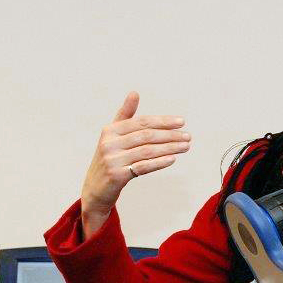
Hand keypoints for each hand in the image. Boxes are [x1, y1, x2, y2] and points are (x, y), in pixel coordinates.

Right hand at [80, 91, 191, 236]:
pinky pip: (143, 167)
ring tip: (185, 147)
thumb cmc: (110, 159)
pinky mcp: (117, 176)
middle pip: (146, 136)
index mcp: (110, 130)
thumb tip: (134, 93)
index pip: (142, 122)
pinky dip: (159, 162)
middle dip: (170, 135)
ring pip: (147, 151)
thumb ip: (125, 116)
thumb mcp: (113, 136)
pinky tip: (172, 159)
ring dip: (169, 148)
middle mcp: (109, 143)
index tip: (182, 122)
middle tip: (188, 137)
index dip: (163, 121)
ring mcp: (112, 160)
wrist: (95, 190)